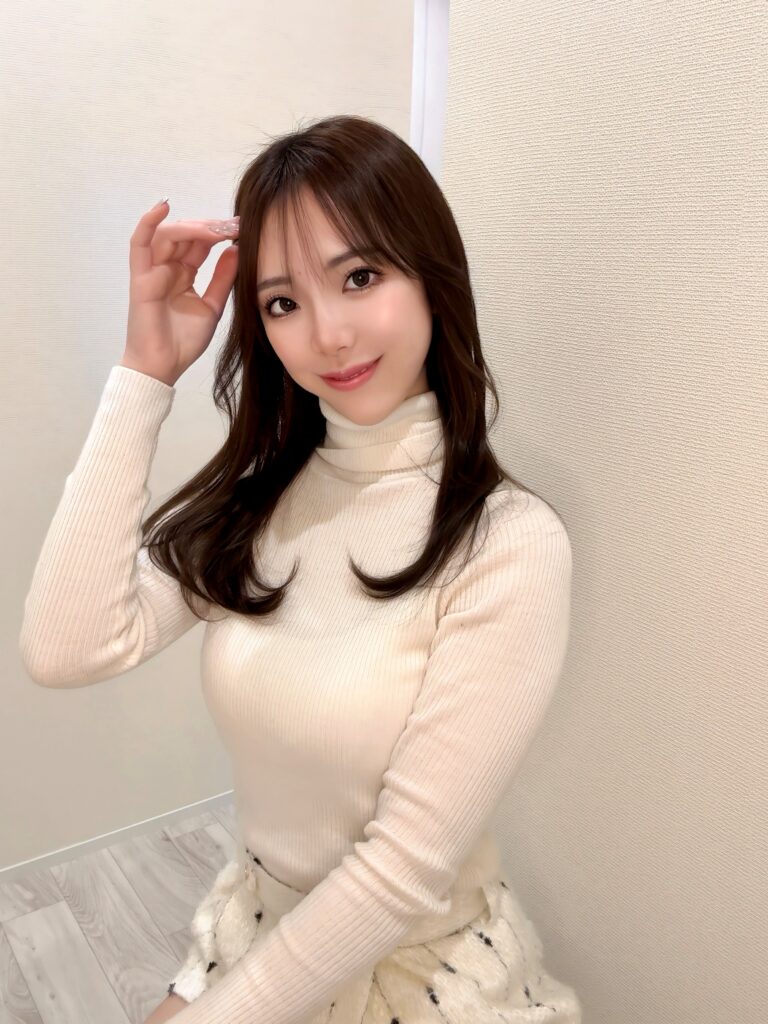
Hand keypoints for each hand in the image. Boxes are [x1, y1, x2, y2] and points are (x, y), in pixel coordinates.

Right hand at [121, 200, 239, 385]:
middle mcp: (167, 268)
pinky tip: (163, 205)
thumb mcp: (212, 306)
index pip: (200, 244)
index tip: (243, 227)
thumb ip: (223, 278)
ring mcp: (152, 270)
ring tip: (216, 228)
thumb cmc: (183, 341)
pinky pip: (139, 243)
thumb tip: (236, 250)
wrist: (164, 366)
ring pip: (168, 235)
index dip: (220, 233)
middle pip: (186, 235)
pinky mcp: (140, 277)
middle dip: (211, 227)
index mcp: (184, 274)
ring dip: (193, 227)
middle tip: (234, 226)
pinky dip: (148, 222)